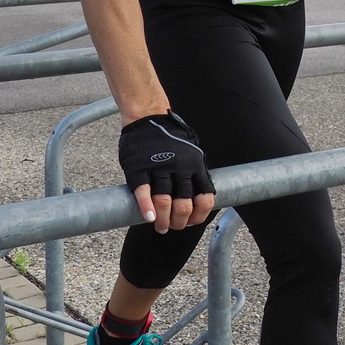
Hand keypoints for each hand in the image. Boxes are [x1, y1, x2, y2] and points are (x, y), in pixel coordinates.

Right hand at [118, 112, 215, 232]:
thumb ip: (194, 175)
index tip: (190, 222)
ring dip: (163, 220)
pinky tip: (149, 218)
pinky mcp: (140, 168)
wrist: (147, 117)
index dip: (198, 216)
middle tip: (171, 226)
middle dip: (179, 222)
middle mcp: (180, 168)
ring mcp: (159, 167)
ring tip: (160, 226)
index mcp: (195, 166)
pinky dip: (147, 208)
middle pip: (184, 205)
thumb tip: (198, 203)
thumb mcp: (191, 154)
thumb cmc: (169, 140)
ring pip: (165, 201)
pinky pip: (144, 192)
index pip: (204, 199)